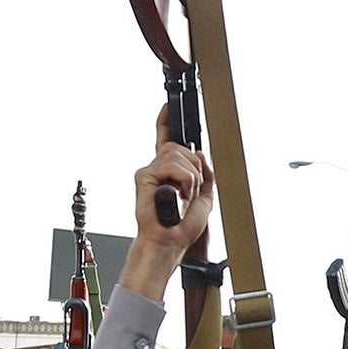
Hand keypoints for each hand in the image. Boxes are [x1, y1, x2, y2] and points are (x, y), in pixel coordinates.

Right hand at [139, 108, 215, 244]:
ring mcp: (148, 171)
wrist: (170, 241)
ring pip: (177, 154)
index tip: (167, 107)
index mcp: (168, 172)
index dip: (165, 122)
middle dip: (193, 168)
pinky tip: (177, 196)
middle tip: (190, 191)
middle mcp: (156, 168)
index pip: (165, 139)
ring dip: (190, 178)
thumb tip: (199, 152)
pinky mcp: (143, 176)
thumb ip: (203, 173)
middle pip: (178, 146)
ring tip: (184, 197)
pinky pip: (171, 166)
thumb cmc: (181, 226)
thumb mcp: (203, 195)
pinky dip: (183, 181)